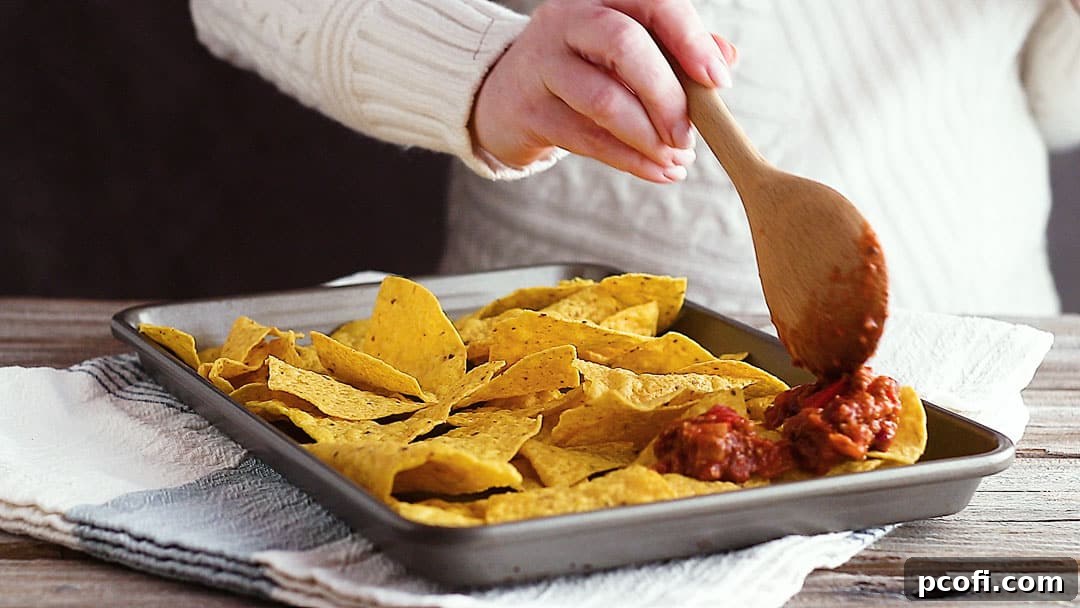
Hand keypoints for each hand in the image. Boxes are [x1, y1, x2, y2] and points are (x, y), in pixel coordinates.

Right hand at [470, 0, 736, 182]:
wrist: (501, 96)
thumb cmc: (579, 68)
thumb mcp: (623, 49)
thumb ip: (675, 49)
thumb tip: (726, 58)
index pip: (652, 5)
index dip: (690, 40)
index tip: (718, 81)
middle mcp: (566, 22)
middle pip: (624, 46)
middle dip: (666, 95)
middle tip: (689, 135)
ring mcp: (541, 65)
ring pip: (603, 99)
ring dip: (648, 137)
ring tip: (676, 160)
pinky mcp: (529, 111)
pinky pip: (586, 138)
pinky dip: (630, 160)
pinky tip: (656, 171)